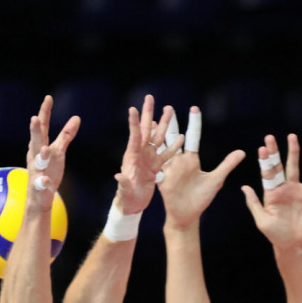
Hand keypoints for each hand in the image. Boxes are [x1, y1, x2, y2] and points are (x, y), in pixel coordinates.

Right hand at [24, 94, 80, 208]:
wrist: (38, 198)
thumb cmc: (48, 171)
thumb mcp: (58, 152)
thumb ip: (66, 135)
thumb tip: (76, 117)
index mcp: (40, 146)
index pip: (42, 127)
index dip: (45, 113)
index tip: (48, 98)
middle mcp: (35, 157)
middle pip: (36, 141)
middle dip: (35, 130)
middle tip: (34, 117)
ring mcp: (36, 171)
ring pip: (36, 162)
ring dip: (40, 155)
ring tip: (44, 148)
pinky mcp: (39, 187)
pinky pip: (40, 184)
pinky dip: (43, 182)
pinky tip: (46, 181)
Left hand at [114, 95, 177, 215]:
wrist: (132, 205)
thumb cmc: (126, 198)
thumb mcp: (125, 191)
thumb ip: (123, 183)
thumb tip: (118, 176)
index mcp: (132, 157)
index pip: (134, 136)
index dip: (134, 123)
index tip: (133, 108)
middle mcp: (141, 153)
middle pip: (146, 129)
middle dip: (148, 113)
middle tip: (150, 97)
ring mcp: (149, 158)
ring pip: (158, 137)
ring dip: (164, 123)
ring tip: (170, 108)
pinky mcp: (156, 165)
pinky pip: (167, 153)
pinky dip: (174, 145)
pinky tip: (182, 136)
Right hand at [157, 107, 247, 229]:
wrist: (187, 216)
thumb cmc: (201, 199)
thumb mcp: (216, 180)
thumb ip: (227, 164)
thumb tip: (242, 151)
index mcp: (191, 160)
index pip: (192, 137)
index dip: (194, 123)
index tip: (194, 108)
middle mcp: (178, 161)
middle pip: (173, 137)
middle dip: (170, 122)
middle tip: (168, 106)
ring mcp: (168, 169)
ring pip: (161, 148)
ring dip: (156, 135)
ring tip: (151, 121)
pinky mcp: (161, 179)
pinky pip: (155, 166)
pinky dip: (150, 156)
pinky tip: (144, 146)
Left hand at [241, 133, 301, 247]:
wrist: (292, 242)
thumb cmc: (275, 234)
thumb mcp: (262, 220)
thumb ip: (254, 203)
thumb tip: (244, 187)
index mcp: (269, 193)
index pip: (266, 173)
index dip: (264, 161)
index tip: (261, 148)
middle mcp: (281, 187)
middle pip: (277, 166)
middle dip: (274, 152)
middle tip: (269, 137)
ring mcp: (295, 189)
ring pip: (294, 167)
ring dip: (293, 152)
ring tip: (292, 137)